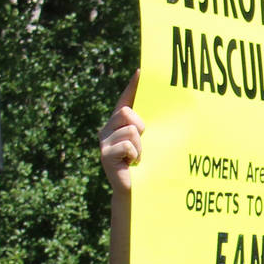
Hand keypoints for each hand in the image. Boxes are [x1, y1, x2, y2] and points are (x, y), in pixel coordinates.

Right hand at [99, 74, 142, 194]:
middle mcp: (108, 129)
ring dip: (141, 147)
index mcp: (119, 124)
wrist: (139, 192)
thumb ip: (149, 127)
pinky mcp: (104, 154)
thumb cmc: (149, 167)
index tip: (142, 71)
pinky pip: (128, 144)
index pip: (126, 100)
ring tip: (138, 159)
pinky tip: (131, 165)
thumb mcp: (151, 143)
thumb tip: (160, 109)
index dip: (133, 86)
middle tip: (142, 146)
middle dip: (141, 128)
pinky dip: (136, 155)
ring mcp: (104, 141)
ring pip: (130, 130)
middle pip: (127, 112)